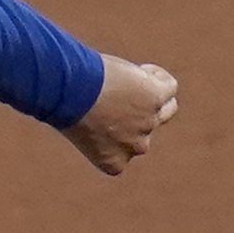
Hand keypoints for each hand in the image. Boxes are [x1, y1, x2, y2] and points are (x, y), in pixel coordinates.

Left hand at [66, 58, 178, 174]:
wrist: (69, 92)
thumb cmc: (64, 107)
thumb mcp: (78, 124)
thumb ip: (100, 125)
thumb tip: (109, 107)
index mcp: (113, 162)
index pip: (127, 150)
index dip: (118, 131)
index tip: (102, 117)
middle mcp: (135, 147)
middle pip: (143, 129)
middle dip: (131, 113)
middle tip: (110, 96)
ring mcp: (148, 123)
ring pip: (165, 109)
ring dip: (151, 95)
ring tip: (128, 81)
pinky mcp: (156, 98)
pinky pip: (169, 86)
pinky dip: (157, 76)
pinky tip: (139, 70)